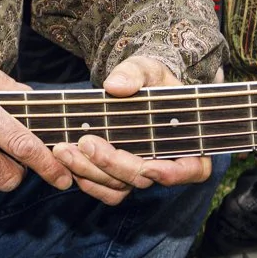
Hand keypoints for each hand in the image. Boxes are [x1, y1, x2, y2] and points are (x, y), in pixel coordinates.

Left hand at [49, 56, 212, 205]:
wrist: (135, 88)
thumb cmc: (151, 79)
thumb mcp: (147, 68)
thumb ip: (134, 73)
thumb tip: (114, 86)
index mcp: (188, 141)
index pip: (192, 170)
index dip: (171, 173)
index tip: (149, 166)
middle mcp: (165, 164)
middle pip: (143, 179)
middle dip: (113, 164)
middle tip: (85, 142)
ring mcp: (140, 173)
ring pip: (119, 188)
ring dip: (91, 173)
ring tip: (64, 150)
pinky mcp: (119, 176)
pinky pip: (105, 189)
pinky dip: (86, 179)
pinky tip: (68, 160)